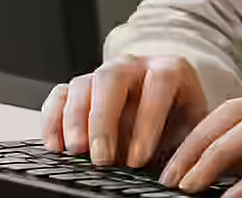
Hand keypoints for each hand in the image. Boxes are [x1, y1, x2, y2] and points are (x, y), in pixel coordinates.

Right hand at [40, 55, 207, 168]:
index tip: (139, 158)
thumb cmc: (179, 124)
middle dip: (104, 120)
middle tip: (102, 159)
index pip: (159, 81)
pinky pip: (59, 95)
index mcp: (169, 70)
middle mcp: (135, 66)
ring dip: (76, 119)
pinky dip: (52, 119)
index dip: (148, 120)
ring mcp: (104, 74)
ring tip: (77, 151)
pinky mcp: (80, 90)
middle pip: (113, 76)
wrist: (168, 115)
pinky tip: (55, 146)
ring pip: (83, 83)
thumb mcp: (190, 131)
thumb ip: (184, 145)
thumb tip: (175, 175)